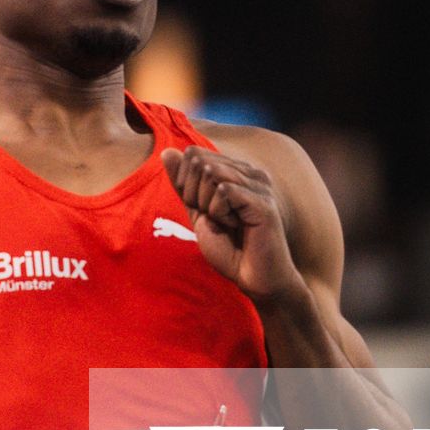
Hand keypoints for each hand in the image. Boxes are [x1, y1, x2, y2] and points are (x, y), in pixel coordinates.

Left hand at [160, 147, 305, 305]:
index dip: (185, 184)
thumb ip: (183, 183)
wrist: (253, 278)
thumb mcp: (197, 211)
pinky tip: (237, 227)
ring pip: (211, 173)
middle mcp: (251, 171)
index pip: (193, 154)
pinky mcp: (263, 200)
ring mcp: (260, 184)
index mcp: (237, 170)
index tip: (204, 210)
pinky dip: (220, 213)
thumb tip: (167, 151)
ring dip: (208, 205)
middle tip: (216, 219)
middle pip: (199, 162)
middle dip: (195, 194)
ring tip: (226, 223)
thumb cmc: (229, 248)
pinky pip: (224, 192)